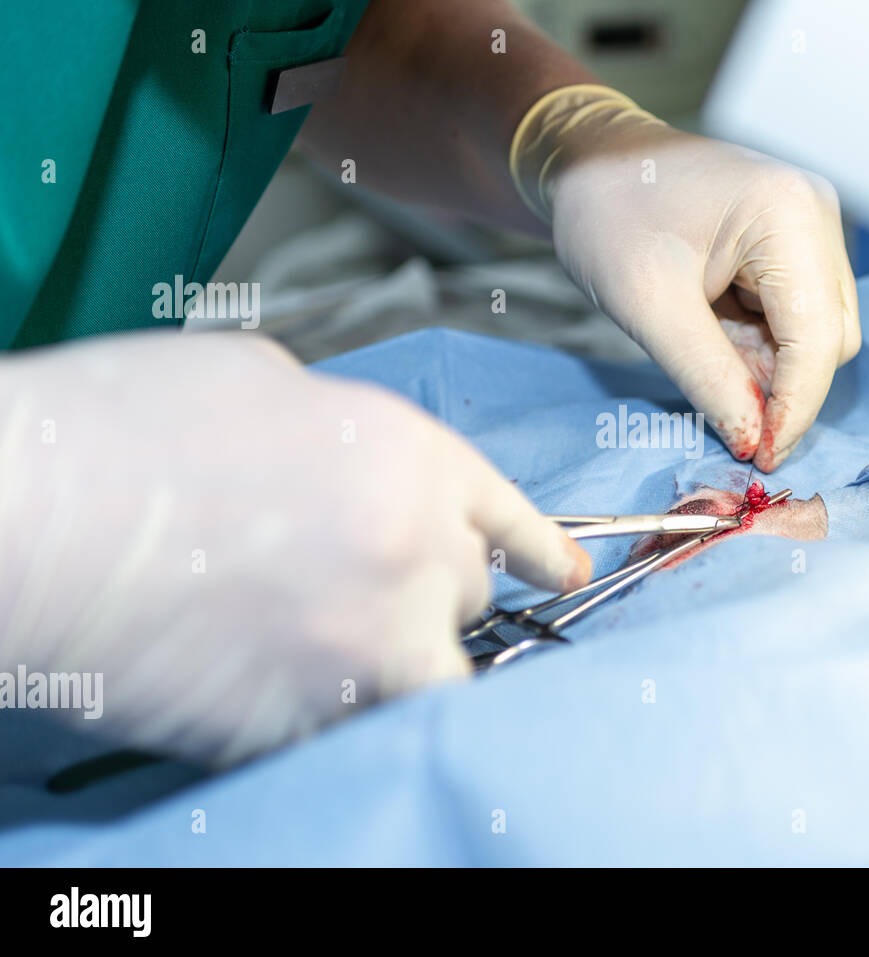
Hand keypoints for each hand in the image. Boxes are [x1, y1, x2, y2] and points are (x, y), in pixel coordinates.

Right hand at [0, 331, 589, 764]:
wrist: (34, 516)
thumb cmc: (124, 428)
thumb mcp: (259, 381)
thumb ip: (339, 428)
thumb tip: (350, 465)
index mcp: (411, 454)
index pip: (510, 514)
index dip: (540, 548)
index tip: (563, 575)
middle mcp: (419, 547)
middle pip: (472, 592)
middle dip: (433, 592)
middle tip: (365, 594)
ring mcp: (377, 639)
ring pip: (440, 673)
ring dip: (404, 666)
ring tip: (349, 657)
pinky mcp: (318, 717)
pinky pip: (370, 728)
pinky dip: (352, 718)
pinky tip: (303, 695)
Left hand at [511, 86, 859, 470]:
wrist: (587, 161)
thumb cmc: (608, 214)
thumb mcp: (647, 305)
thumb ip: (707, 376)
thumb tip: (754, 440)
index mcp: (788, 214)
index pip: (818, 339)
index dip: (794, 408)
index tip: (761, 458)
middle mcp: (816, 215)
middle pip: (829, 339)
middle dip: (781, 388)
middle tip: (723, 418)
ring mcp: (809, 227)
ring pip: (815, 333)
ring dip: (768, 367)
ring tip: (700, 355)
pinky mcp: (792, 243)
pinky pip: (794, 317)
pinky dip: (759, 345)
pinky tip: (711, 338)